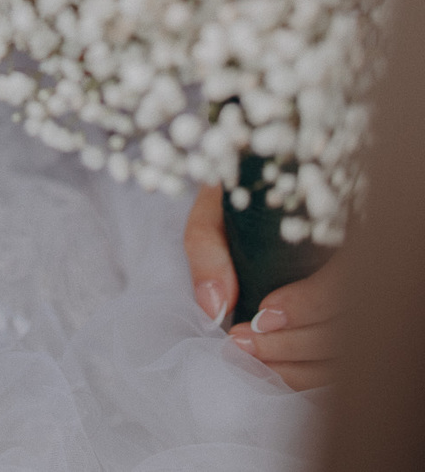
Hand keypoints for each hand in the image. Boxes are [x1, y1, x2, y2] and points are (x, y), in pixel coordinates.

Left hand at [184, 183, 341, 389]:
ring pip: (348, 357)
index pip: (346, 278)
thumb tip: (215, 306)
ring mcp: (361, 302)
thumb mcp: (216, 207)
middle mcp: (362, 268)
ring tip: (247, 355)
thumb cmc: (240, 200)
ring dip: (295, 367)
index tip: (264, 312)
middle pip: (349, 327)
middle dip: (291, 344)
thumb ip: (208, 244)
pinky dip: (303, 377)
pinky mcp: (345, 329)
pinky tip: (269, 370)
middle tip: (241, 342)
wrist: (254, 192)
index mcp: (341, 229)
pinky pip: (338, 368)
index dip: (310, 304)